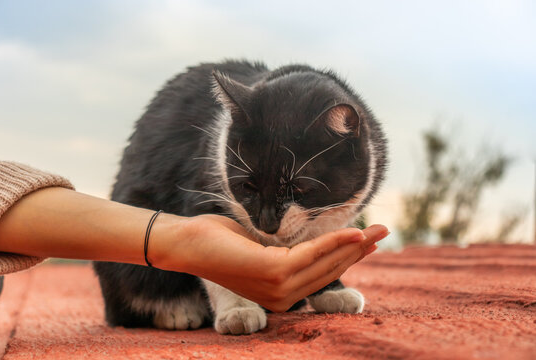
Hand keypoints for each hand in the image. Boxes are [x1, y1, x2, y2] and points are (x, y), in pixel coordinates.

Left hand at [152, 214, 387, 311]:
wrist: (188, 242)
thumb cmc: (222, 241)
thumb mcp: (263, 247)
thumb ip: (289, 250)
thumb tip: (314, 240)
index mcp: (281, 294)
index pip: (323, 275)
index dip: (349, 258)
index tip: (369, 243)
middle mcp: (282, 297)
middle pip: (330, 270)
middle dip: (359, 251)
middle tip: (383, 232)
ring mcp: (278, 288)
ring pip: (326, 263)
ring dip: (354, 245)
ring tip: (377, 231)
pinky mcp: (273, 274)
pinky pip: (312, 254)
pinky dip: (335, 242)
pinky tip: (353, 232)